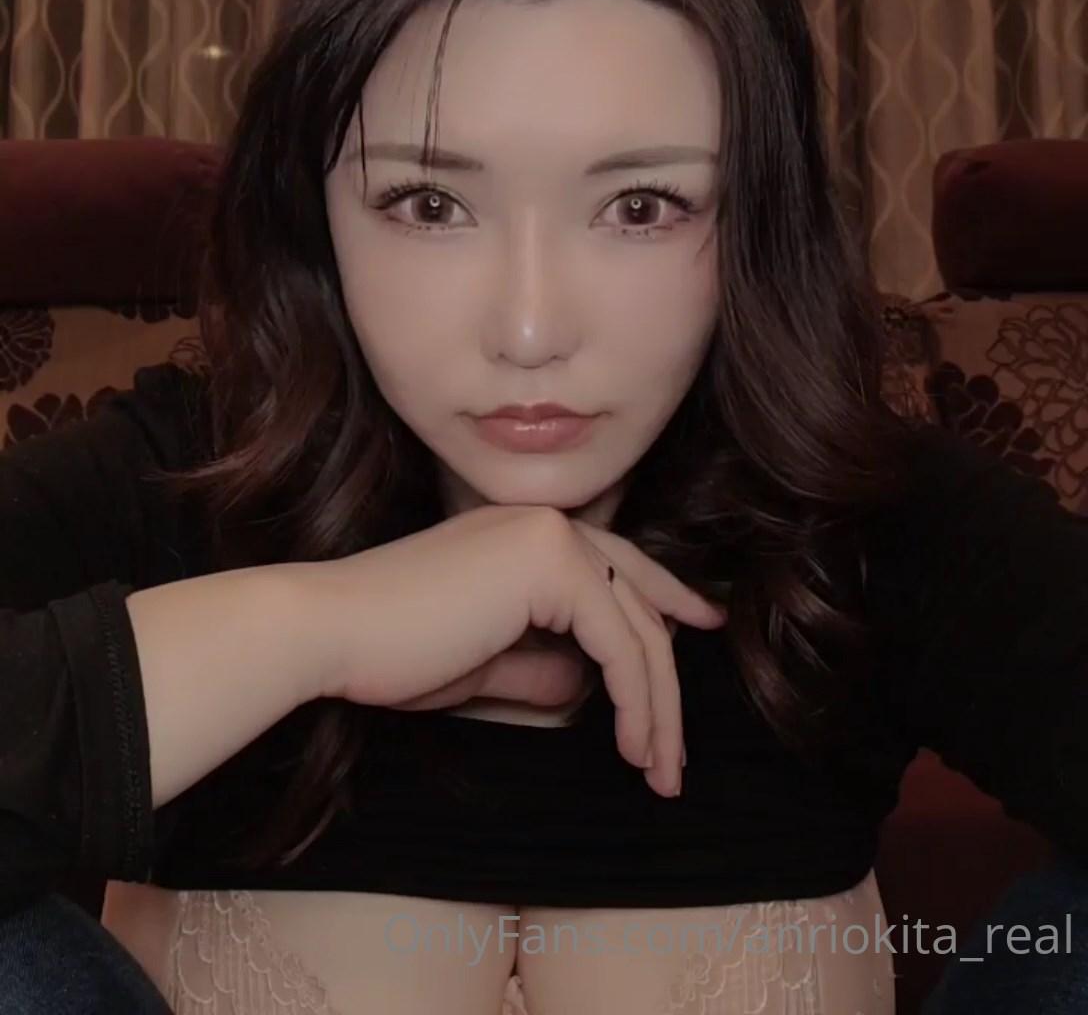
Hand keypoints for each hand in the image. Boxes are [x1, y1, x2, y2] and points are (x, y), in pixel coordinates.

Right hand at [303, 504, 726, 797]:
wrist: (333, 630)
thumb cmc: (392, 650)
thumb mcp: (482, 661)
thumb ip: (538, 663)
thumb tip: (584, 686)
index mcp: (527, 534)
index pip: (617, 568)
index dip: (667, 600)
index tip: (703, 629)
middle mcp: (548, 523)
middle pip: (638, 603)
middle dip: (667, 682)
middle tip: (677, 754)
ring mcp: (552, 536)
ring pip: (639, 627)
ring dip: (658, 705)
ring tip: (660, 770)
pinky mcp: (552, 565)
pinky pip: (620, 641)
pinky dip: (637, 700)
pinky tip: (634, 747)